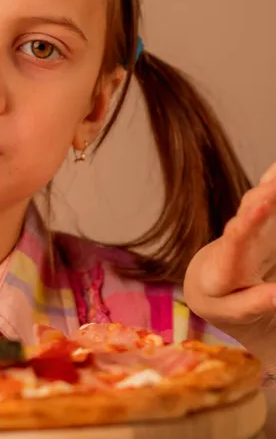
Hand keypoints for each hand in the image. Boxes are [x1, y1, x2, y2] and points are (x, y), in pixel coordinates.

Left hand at [184, 162, 275, 368]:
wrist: (209, 282)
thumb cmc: (223, 299)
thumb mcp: (234, 309)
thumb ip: (255, 303)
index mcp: (224, 264)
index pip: (234, 242)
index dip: (248, 223)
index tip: (261, 206)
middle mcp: (233, 238)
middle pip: (246, 215)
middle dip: (262, 199)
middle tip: (275, 185)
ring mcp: (246, 225)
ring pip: (256, 201)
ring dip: (271, 186)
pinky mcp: (258, 217)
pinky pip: (266, 194)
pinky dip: (272, 178)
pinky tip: (275, 168)